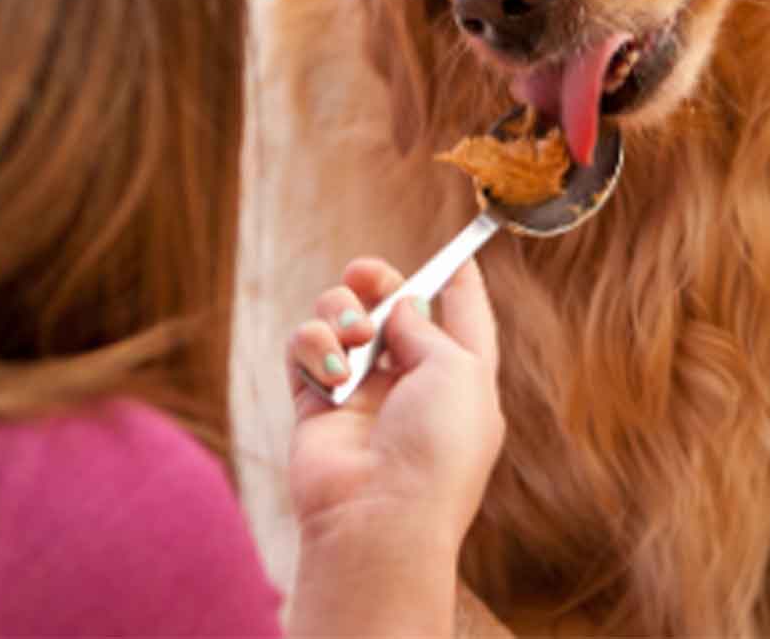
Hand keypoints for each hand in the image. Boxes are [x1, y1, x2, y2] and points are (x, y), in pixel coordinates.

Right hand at [285, 256, 504, 547]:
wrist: (379, 516)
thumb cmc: (436, 449)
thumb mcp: (459, 370)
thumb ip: (427, 325)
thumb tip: (397, 308)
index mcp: (462, 380)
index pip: (465, 319)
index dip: (461, 283)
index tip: (457, 252)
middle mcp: (411, 384)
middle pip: (391, 310)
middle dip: (377, 282)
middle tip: (366, 273)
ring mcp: (360, 393)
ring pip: (340, 319)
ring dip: (342, 312)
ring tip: (351, 337)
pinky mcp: (315, 403)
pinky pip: (304, 349)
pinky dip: (312, 346)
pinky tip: (329, 370)